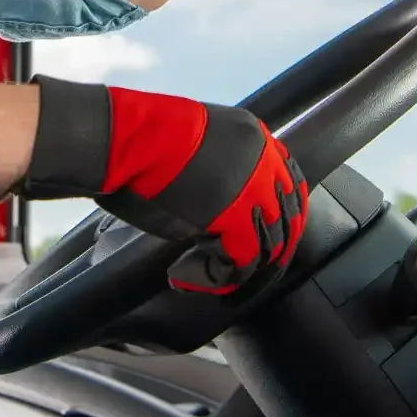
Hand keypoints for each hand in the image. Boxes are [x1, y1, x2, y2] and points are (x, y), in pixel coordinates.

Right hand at [21, 76, 309, 297]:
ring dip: (233, 270)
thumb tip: (214, 197)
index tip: (262, 237)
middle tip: (240, 271)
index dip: (278, 216)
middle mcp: (264, 161)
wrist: (128, 138)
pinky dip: (211, 279)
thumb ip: (217, 164)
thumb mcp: (194, 140)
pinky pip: (238, 264)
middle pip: (288, 218)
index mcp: (253, 136)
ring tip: (198, 276)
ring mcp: (254, 191)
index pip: (288, 182)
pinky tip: (182, 275)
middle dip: (268, 251)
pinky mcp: (235, 220)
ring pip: (266, 248)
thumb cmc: (141, 137)